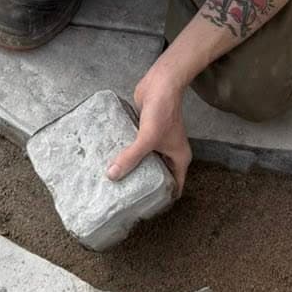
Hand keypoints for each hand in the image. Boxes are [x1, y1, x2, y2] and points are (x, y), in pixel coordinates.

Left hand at [109, 59, 191, 190]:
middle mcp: (170, 153)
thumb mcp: (147, 138)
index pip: (174, 186)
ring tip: (117, 183)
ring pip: (145, 162)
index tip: (147, 208)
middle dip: (144, 186)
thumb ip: (131, 157)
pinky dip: (127, 155)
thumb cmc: (163, 111)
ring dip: (134, 170)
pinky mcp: (144, 133)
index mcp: (179, 158)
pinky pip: (136, 149)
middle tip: (126, 198)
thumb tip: (112, 175)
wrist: (161, 83)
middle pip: (158, 176)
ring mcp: (157, 143)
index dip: (163, 199)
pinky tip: (113, 161)